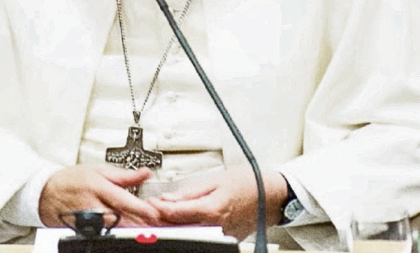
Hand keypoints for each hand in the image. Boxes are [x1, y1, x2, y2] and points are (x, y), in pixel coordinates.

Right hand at [38, 165, 161, 228]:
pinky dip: (123, 230)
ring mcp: (91, 221)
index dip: (141, 209)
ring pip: (118, 227)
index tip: (155, 213)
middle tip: (160, 221)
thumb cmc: (70, 181)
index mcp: (98, 188)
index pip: (123, 200)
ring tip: (149, 226)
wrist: (46, 194)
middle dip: (143, 221)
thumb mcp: (97, 171)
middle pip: (124, 218)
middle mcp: (94, 206)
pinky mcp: (88, 230)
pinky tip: (133, 229)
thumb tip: (145, 173)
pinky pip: (110, 232)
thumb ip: (124, 175)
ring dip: (135, 227)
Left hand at [147, 165, 287, 240]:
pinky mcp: (224, 239)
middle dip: (161, 222)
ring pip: (188, 235)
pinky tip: (179, 224)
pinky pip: (200, 237)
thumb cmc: (246, 184)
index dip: (158, 208)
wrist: (269, 196)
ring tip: (161, 218)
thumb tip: (168, 198)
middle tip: (150, 213)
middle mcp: (216, 227)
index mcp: (211, 210)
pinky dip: (186, 231)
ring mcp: (220, 236)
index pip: (176, 213)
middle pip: (179, 229)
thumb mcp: (214, 180)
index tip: (149, 203)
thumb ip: (189, 192)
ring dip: (172, 228)